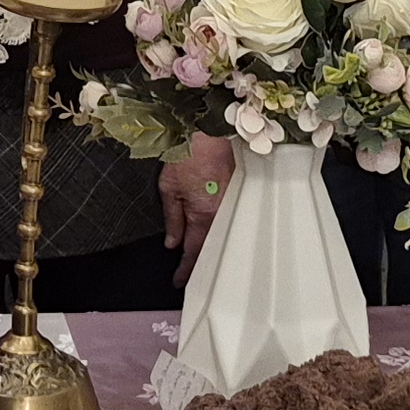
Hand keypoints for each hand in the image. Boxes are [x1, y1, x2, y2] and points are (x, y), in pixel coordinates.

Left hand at [160, 134, 235, 280]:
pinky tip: (215, 235)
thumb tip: (172, 242)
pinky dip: (221, 231)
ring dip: (211, 248)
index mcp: (203, 215)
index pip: (194, 252)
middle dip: (201, 264)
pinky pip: (229, 220)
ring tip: (201, 260)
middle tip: (190, 276)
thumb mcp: (169, 187)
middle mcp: (222, 214)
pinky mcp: (240, 193)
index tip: (178, 280)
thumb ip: (172, 219)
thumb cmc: (188, 153)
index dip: (185, 270)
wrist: (211, 129)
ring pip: (222, 235)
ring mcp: (234, 204)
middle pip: (212, 248)